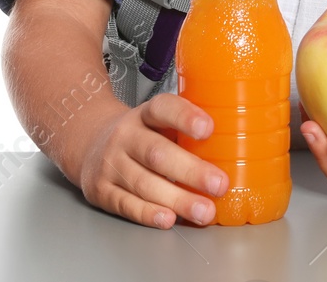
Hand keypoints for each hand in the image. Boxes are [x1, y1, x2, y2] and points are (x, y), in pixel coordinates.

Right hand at [75, 93, 229, 227]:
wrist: (88, 143)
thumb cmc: (139, 134)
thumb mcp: (158, 121)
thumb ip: (186, 128)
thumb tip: (238, 141)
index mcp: (145, 114)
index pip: (163, 108)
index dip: (186, 117)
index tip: (209, 128)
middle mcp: (125, 136)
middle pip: (157, 153)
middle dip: (191, 171)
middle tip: (220, 184)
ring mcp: (110, 164)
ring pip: (144, 183)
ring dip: (177, 199)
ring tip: (204, 211)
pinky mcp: (101, 191)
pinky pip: (126, 203)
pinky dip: (148, 213)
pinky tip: (168, 219)